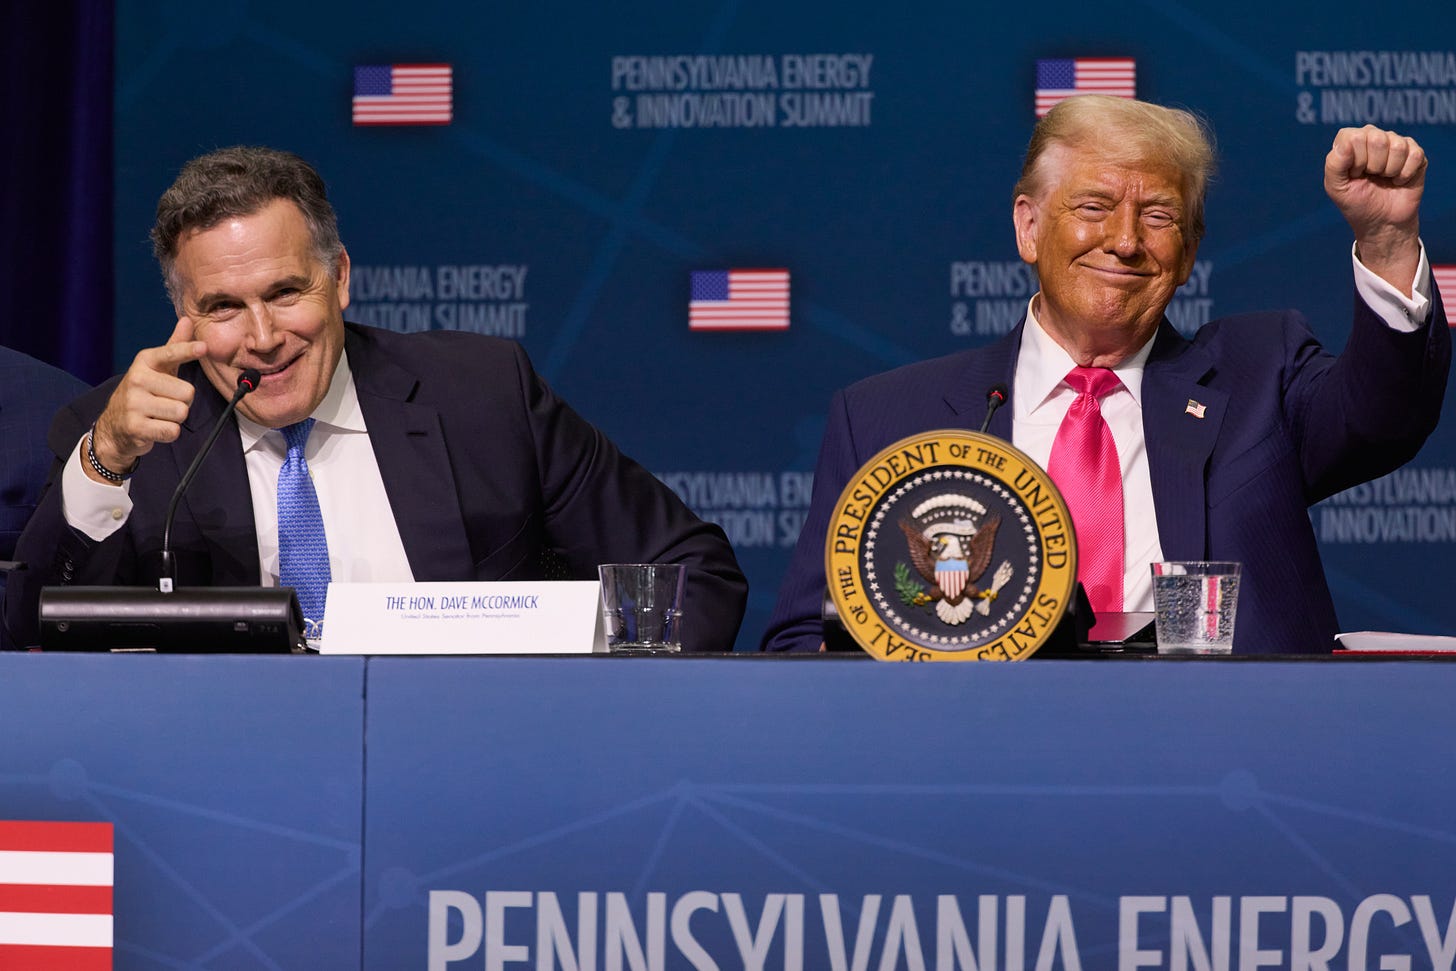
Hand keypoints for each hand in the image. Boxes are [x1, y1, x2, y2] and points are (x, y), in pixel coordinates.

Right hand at [87, 316, 206, 482]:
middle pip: (188, 393)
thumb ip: (175, 345)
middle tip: (166, 401)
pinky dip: (169, 433)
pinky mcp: (135, 426)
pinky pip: (172, 431)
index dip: (188, 350)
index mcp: (145, 361)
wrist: (115, 424)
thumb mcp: (158, 367)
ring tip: (159, 414)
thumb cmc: (144, 391)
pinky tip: (154, 427)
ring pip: (182, 413)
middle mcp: (137, 379)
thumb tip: (188, 320)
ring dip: (176, 418)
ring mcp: (134, 403)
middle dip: (184, 401)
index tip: (203, 347)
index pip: (170, 354)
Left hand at [1324, 125, 1425, 291]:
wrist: (1382, 225)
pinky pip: (1413, 153)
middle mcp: (1373, 139)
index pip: (1352, 135)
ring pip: (1396, 144)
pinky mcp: (1415, 155)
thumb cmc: (1356, 206)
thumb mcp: (1336, 187)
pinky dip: (1406, 172)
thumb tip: (1347, 143)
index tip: (1354, 176)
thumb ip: (1335, 163)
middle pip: (1375, 137)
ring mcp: (1396, 146)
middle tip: (1371, 180)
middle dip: (1372, 165)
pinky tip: (1399, 181)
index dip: (1353, 158)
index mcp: (1350, 144)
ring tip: (1385, 182)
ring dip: (1389, 170)